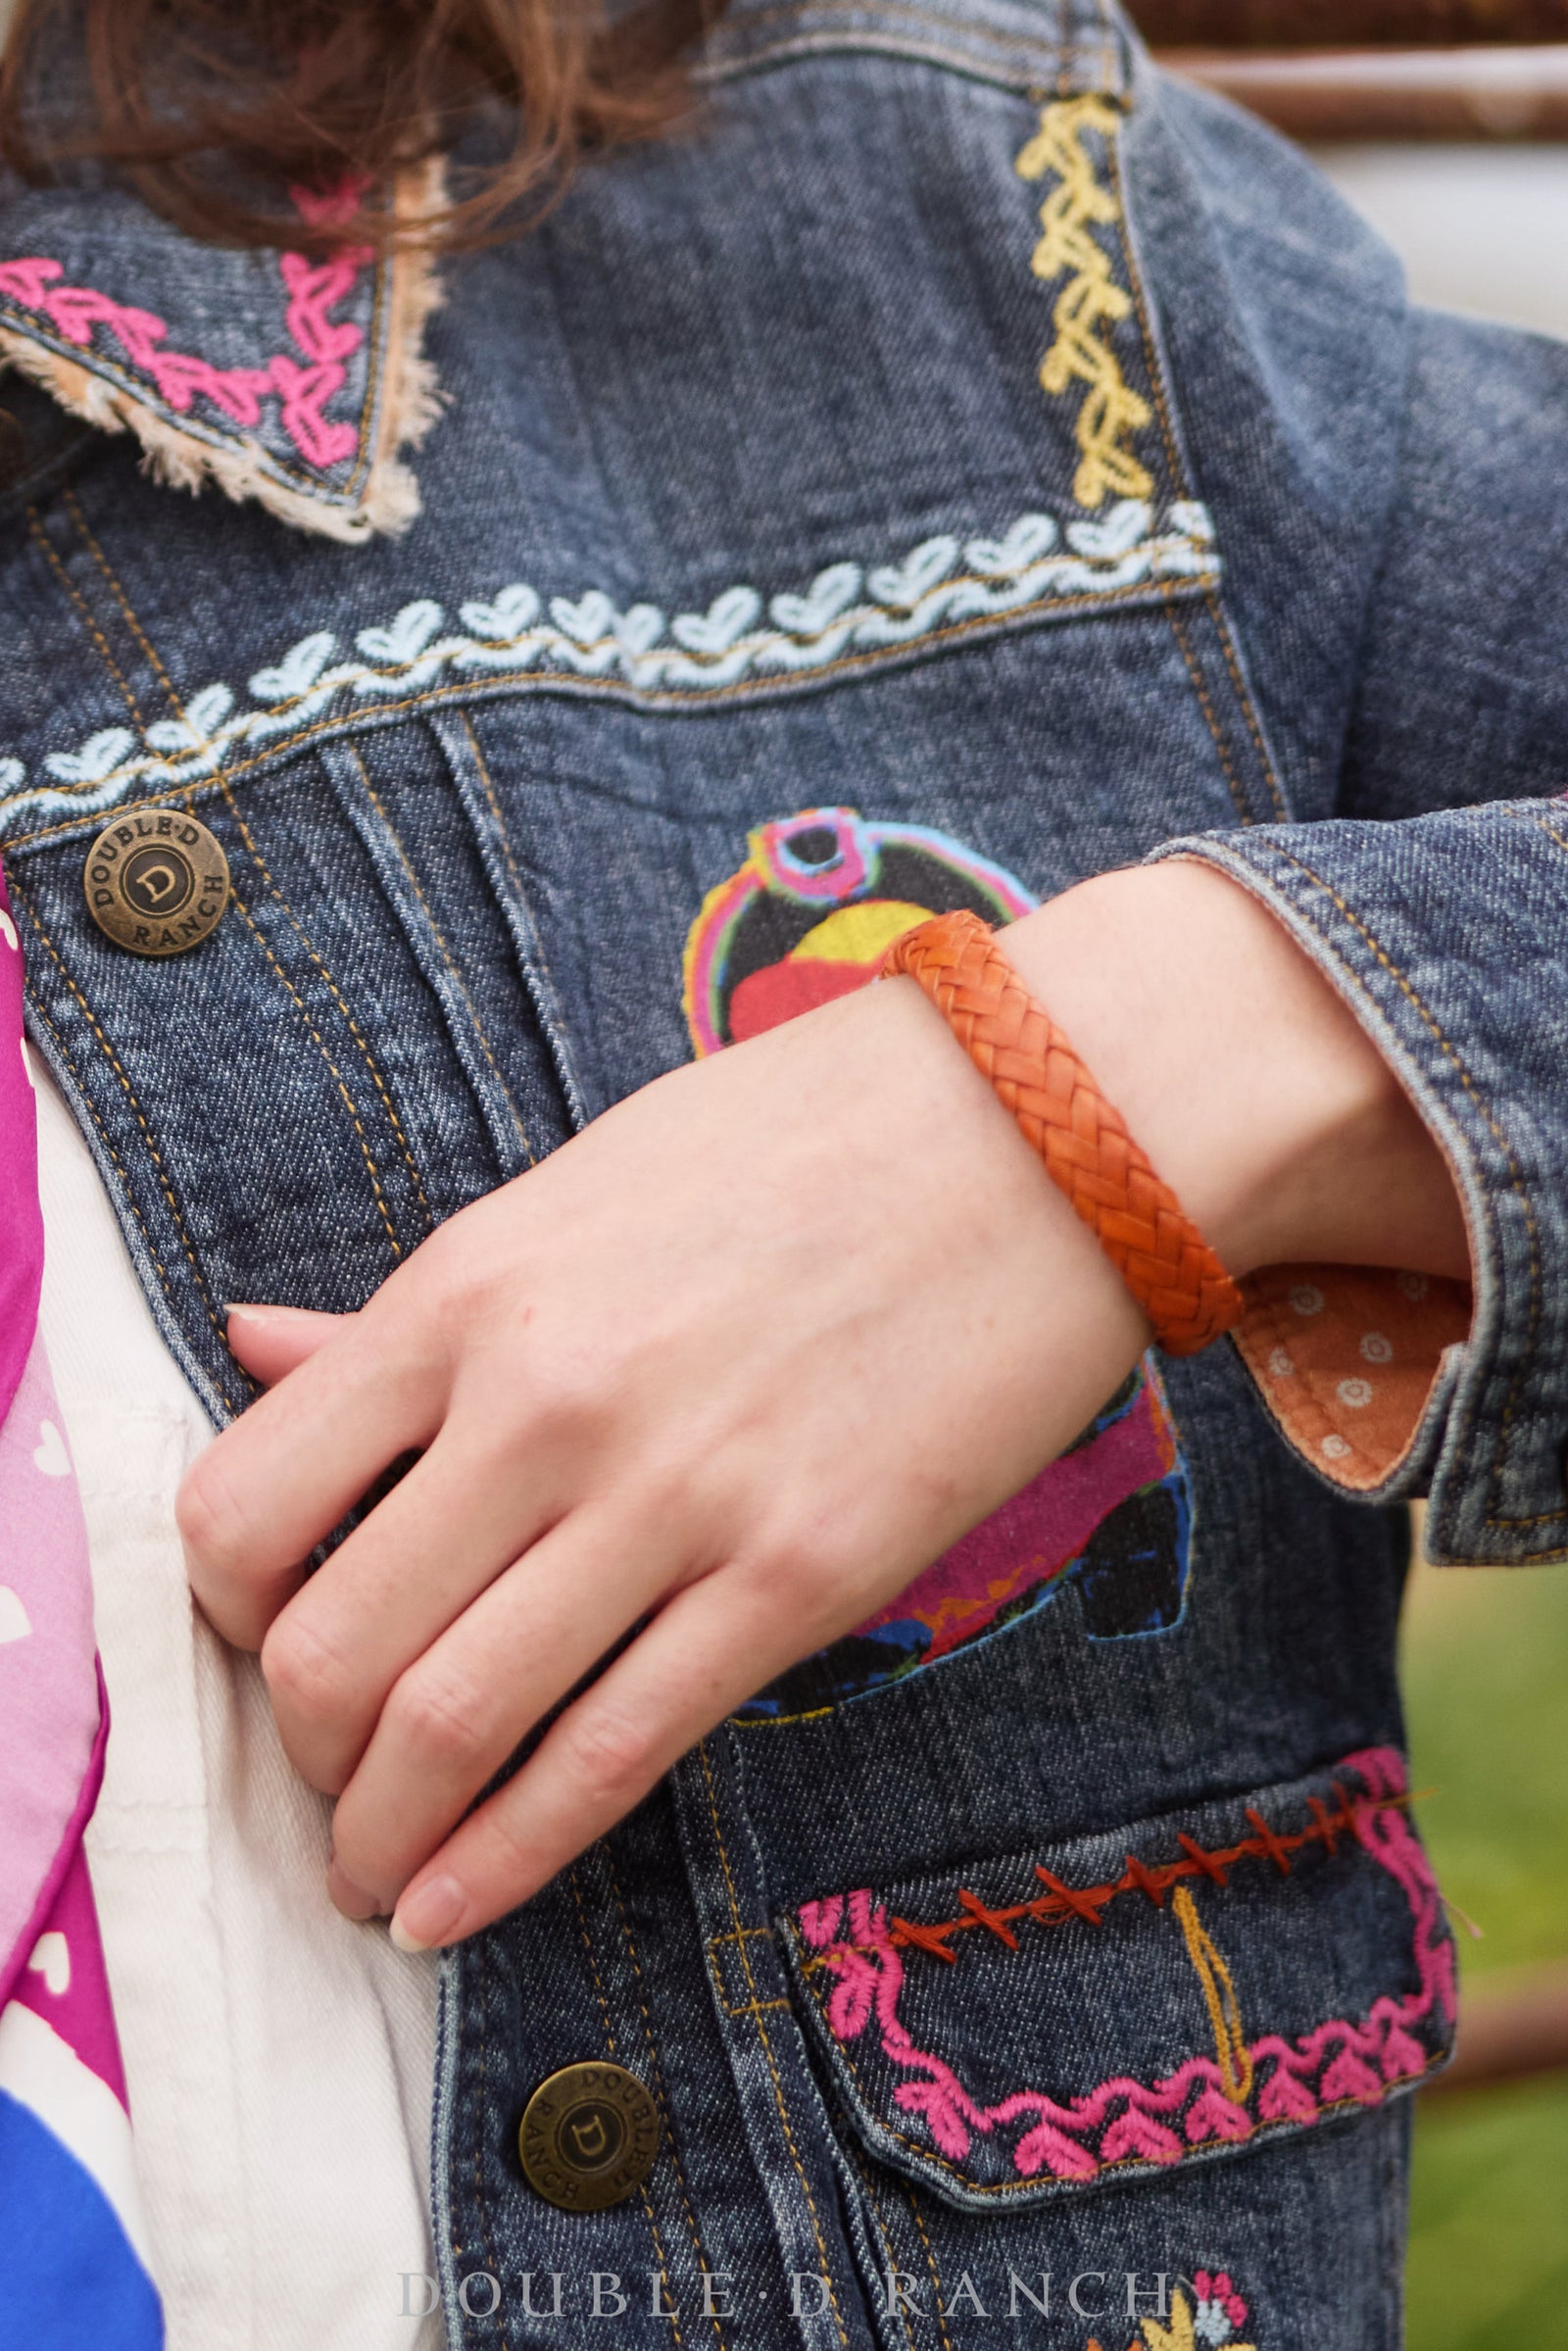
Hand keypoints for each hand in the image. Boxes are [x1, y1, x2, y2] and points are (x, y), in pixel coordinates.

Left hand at [177, 862, 1466, 1951]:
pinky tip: (462, 1903)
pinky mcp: (798, 1578)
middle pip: (330, 1650)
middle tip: (329, 1786)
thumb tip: (252, 1350)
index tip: (266, 1646)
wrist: (1031, 1132)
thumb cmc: (792, 1146)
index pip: (244, 1508)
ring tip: (378, 1879)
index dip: (226, 1616)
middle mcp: (542, 1403)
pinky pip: (613, 1756)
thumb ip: (410, 1310)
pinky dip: (509, 1859)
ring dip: (384, 1837)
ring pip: (452, 1724)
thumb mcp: (571, 1197)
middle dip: (302, 1757)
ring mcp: (672, 1497)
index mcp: (464, 1295)